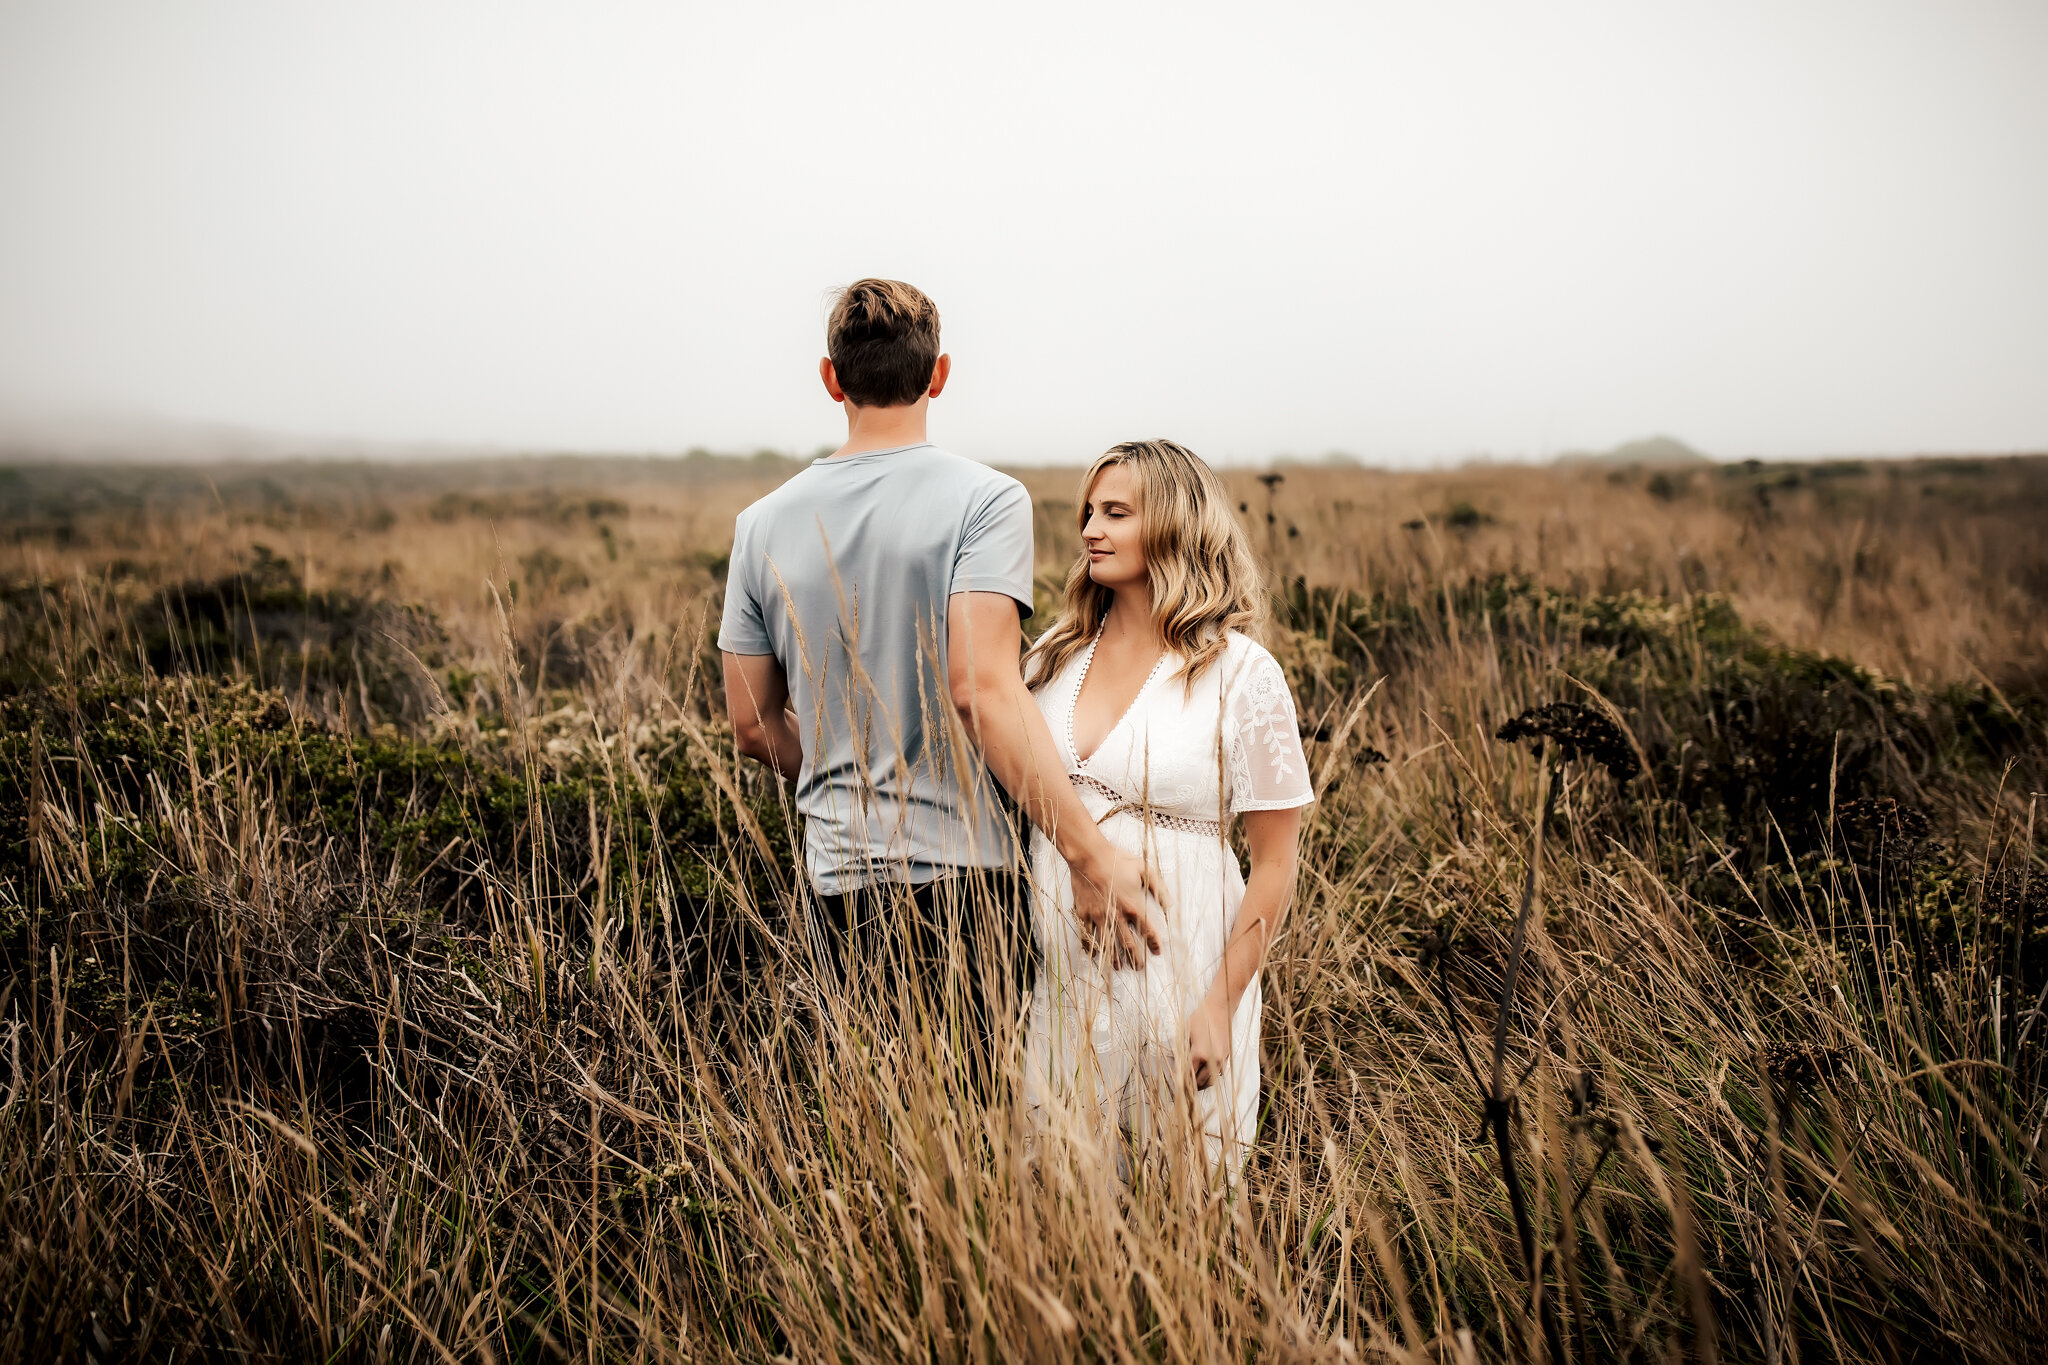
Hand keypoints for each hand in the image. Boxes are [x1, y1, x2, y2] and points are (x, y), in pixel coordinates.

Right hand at [1070, 851, 1164, 969]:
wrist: (1089, 856)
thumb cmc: (1117, 860)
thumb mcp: (1145, 869)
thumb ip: (1159, 888)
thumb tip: (1170, 904)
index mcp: (1133, 906)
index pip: (1147, 930)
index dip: (1154, 943)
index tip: (1157, 952)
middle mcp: (1117, 916)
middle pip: (1128, 943)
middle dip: (1135, 958)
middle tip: (1139, 967)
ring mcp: (1099, 916)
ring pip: (1108, 943)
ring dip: (1114, 957)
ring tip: (1119, 967)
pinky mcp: (1084, 913)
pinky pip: (1087, 935)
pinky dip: (1091, 947)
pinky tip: (1094, 955)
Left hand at [1186, 996, 1231, 1090]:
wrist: (1220, 1008)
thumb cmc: (1200, 1017)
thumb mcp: (1186, 1032)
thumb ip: (1182, 1050)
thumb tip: (1177, 1064)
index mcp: (1199, 1054)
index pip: (1188, 1075)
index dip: (1180, 1083)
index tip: (1175, 1089)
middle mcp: (1212, 1060)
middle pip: (1200, 1082)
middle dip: (1191, 1087)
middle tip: (1183, 1091)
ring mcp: (1221, 1059)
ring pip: (1211, 1080)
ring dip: (1202, 1084)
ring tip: (1194, 1085)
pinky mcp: (1227, 1056)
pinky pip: (1219, 1073)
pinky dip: (1211, 1077)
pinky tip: (1204, 1074)